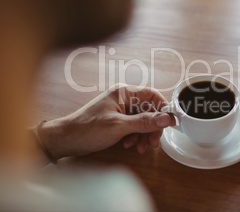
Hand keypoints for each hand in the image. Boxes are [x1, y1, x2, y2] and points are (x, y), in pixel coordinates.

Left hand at [38, 84, 175, 158]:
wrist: (66, 140)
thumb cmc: (88, 129)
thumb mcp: (119, 126)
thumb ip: (144, 121)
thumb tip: (167, 118)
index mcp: (124, 93)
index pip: (151, 94)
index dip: (162, 107)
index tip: (170, 121)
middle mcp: (124, 99)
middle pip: (149, 110)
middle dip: (153, 127)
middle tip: (153, 142)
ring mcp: (120, 111)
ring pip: (142, 121)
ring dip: (144, 135)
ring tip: (140, 148)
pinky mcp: (117, 122)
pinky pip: (133, 127)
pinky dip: (135, 137)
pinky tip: (129, 145)